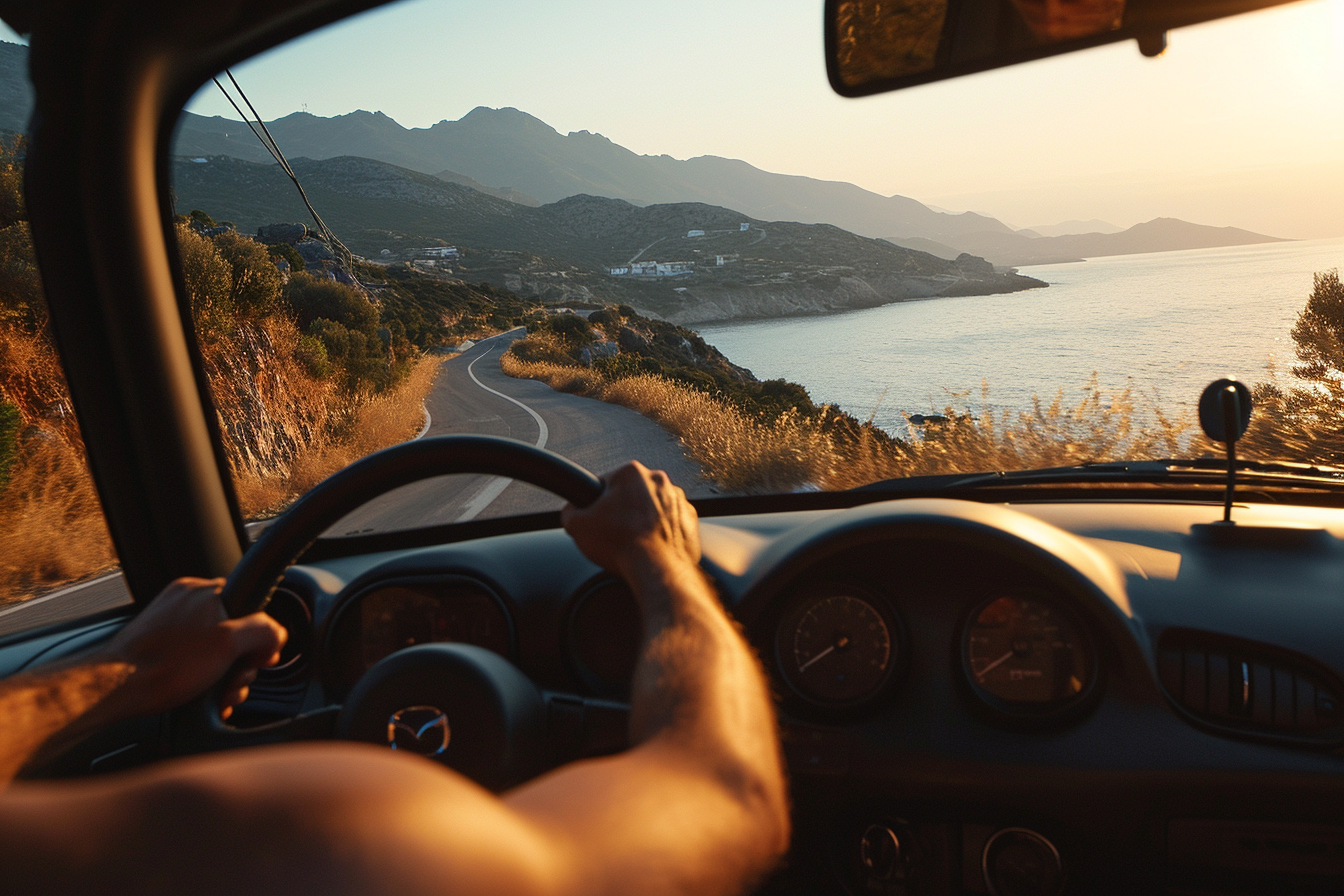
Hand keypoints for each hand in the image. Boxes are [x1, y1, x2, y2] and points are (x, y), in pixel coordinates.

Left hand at [102, 577, 285, 719]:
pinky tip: (202, 694)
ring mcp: (170, 621)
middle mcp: (186, 601)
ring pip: (215, 647)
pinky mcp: (157, 642)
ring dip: (224, 673)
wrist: (115, 688)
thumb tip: (277, 635)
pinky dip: (203, 675)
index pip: (251, 605)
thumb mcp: (229, 645)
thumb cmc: (165, 666)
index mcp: (203, 590)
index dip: (261, 636)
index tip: (259, 659)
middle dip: (241, 662)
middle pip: (235, 630)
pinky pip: (194, 655)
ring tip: (218, 693)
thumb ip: (263, 631)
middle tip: (234, 681)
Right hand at [561, 462, 699, 583]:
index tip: (596, 518)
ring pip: (652, 508)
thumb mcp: (577, 526)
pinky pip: (670, 524)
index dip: (596, 503)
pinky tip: (650, 548)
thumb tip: (572, 511)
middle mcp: (659, 481)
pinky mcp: (691, 521)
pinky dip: (661, 534)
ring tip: (633, 542)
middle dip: (622, 510)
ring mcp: (679, 501)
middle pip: (631, 494)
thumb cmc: (621, 545)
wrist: (656, 570)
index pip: (606, 483)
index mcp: (632, 473)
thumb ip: (570, 511)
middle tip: (613, 532)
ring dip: (643, 521)